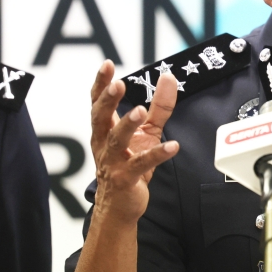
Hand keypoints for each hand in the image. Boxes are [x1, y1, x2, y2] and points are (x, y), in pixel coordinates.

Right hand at [89, 61, 179, 225]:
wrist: (120, 206)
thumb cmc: (129, 165)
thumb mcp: (147, 132)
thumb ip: (159, 106)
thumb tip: (168, 77)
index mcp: (105, 130)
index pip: (98, 103)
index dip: (101, 84)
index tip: (107, 65)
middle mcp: (104, 144)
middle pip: (100, 118)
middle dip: (108, 100)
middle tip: (118, 84)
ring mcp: (113, 162)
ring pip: (117, 141)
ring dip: (127, 124)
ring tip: (141, 110)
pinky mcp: (126, 179)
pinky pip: (141, 165)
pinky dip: (156, 155)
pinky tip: (172, 146)